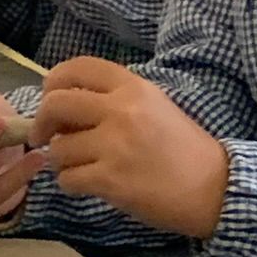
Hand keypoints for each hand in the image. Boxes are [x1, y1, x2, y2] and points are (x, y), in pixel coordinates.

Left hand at [35, 57, 228, 238]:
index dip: (54, 82)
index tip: (52, 100)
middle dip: (42, 123)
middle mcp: (122, 110)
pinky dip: (73, 184)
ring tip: (86, 166)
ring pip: (58, 148)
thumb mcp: (155, 107)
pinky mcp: (110, 179)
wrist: (214, 188)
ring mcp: (114, 145)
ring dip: (63, 161)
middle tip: (46, 137)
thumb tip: (64, 107)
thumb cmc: (185, 148)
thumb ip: (114, 100)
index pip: (77, 67)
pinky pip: (67, 179)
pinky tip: (93, 185)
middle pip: (55, 104)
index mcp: (134, 88)